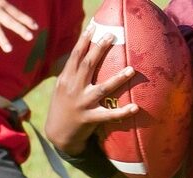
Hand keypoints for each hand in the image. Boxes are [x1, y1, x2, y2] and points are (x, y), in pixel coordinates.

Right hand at [0, 0, 36, 52]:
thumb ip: (5, 5)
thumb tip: (15, 12)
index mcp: (2, 5)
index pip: (16, 13)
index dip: (26, 20)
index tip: (35, 27)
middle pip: (10, 22)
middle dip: (20, 29)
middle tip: (30, 37)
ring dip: (2, 39)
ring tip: (9, 49)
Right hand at [43, 31, 138, 153]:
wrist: (57, 134)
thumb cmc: (63, 107)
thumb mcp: (62, 88)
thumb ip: (71, 73)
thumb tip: (83, 54)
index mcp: (66, 79)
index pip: (75, 56)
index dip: (83, 41)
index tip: (93, 28)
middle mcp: (73, 89)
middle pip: (87, 65)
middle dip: (99, 49)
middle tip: (112, 36)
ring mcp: (82, 104)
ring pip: (102, 88)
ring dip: (118, 79)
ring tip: (132, 69)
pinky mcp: (90, 119)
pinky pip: (109, 115)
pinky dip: (122, 112)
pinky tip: (135, 107)